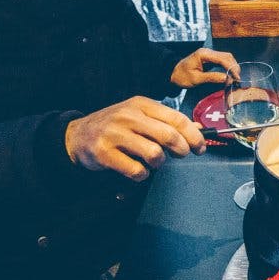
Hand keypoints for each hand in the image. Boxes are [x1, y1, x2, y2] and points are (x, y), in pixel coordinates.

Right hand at [65, 96, 205, 181]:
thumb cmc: (115, 126)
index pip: (176, 118)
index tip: (200, 147)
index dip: (194, 135)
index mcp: (141, 105)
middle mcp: (129, 116)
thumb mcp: (140, 116)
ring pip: (154, 154)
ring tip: (152, 162)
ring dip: (159, 163)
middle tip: (181, 155)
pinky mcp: (105, 153)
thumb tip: (198, 130)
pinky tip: (136, 169)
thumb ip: (167, 122)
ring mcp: (115, 134)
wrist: (77, 135)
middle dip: (182, 150)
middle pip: (169, 136)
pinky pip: (136, 170)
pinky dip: (142, 174)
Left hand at [170, 47, 240, 87]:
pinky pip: (222, 60)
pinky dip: (228, 66)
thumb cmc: (182, 76)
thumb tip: (227, 78)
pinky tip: (231, 73)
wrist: (174, 73)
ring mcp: (209, 54)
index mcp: (203, 54)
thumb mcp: (196, 79)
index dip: (231, 68)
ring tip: (236, 77)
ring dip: (232, 66)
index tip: (237, 77)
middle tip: (238, 78)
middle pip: (226, 56)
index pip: (222, 59)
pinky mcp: (210, 58)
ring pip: (226, 57)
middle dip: (234, 67)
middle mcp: (208, 52)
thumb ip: (212, 77)